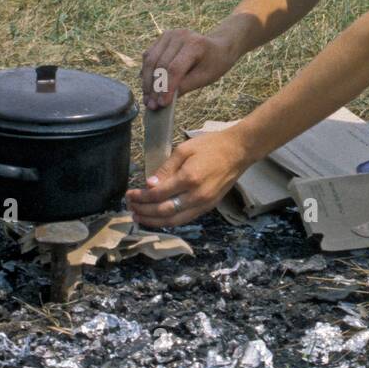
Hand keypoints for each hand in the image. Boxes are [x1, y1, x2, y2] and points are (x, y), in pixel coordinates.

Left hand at [127, 130, 250, 226]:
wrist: (238, 151)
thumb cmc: (211, 145)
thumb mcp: (184, 149)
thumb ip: (166, 168)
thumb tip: (149, 185)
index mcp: (189, 178)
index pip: (158, 194)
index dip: (141, 197)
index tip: (129, 195)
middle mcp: (197, 196)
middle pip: (164, 211)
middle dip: (144, 212)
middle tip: (130, 208)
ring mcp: (204, 204)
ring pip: (175, 220)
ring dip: (154, 222)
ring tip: (139, 218)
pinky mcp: (209, 207)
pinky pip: (186, 219)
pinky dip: (170, 221)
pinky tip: (159, 218)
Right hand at [141, 29, 235, 108]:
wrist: (218, 47)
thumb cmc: (213, 64)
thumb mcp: (205, 78)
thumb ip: (184, 86)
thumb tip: (162, 100)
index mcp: (195, 44)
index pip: (175, 68)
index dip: (166, 88)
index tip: (162, 104)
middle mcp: (179, 35)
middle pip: (160, 65)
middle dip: (154, 88)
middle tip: (152, 106)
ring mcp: (169, 34)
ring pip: (150, 61)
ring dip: (146, 83)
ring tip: (147, 101)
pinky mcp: (161, 38)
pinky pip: (148, 57)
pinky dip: (146, 73)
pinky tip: (147, 88)